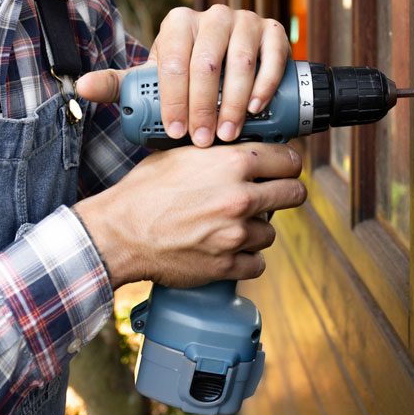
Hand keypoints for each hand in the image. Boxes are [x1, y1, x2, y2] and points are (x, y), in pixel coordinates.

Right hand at [73, 142, 305, 288]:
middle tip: (272, 196)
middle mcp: (241, 197)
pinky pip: (257, 263)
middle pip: (294, 194)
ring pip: (271, 232)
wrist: (119, 233)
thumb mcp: (182, 154)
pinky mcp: (228, 264)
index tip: (285, 170)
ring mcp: (236, 234)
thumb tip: (244, 149)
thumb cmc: (144, 192)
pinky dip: (245, 259)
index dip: (288, 165)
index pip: (289, 161)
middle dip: (285, 193)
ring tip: (230, 226)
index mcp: (233, 163)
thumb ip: (219, 153)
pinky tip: (227, 250)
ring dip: (256, 230)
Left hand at [77, 5, 290, 146]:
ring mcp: (246, 20)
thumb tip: (81, 88)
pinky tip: (257, 107)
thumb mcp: (152, 80)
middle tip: (204, 140)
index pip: (172, 62)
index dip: (173, 99)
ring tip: (229, 133)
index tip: (176, 132)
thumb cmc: (187, 78)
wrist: (230, 65)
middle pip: (206, 63)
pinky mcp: (274, 30)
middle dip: (204, 106)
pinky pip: (272, 55)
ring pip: (240, 60)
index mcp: (178, 23)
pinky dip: (265, 83)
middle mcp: (213, 15)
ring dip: (234, 101)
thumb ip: (120, 85)